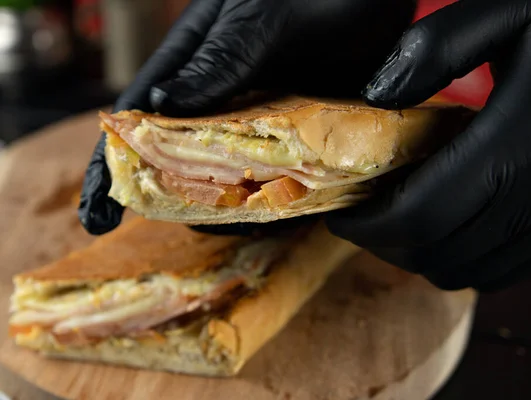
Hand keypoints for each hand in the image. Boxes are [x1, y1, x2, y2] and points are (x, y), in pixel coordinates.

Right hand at [78, 0, 416, 234]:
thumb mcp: (261, 18)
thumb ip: (218, 61)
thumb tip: (161, 107)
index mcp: (199, 57)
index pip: (142, 112)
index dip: (115, 163)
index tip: (98, 215)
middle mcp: (226, 91)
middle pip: (184, 153)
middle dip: (176, 196)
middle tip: (186, 228)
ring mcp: (264, 113)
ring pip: (232, 170)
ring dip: (231, 204)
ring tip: (240, 227)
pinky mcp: (303, 130)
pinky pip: (282, 172)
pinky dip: (278, 196)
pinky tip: (284, 214)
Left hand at [326, 0, 530, 291]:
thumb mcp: (512, 9)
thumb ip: (436, 48)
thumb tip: (376, 98)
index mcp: (523, 143)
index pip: (418, 216)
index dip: (368, 226)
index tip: (341, 216)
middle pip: (436, 254)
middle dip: (385, 243)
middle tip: (365, 216)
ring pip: (466, 272)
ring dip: (420, 254)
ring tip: (402, 220)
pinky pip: (503, 273)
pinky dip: (461, 259)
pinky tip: (450, 224)